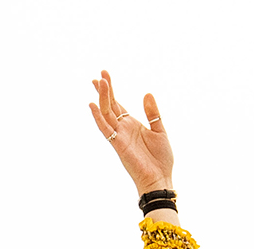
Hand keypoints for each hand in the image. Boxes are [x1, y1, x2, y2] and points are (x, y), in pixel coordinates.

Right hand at [88, 70, 174, 193]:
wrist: (160, 178)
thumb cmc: (160, 159)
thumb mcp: (159, 131)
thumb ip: (153, 113)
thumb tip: (147, 93)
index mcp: (131, 123)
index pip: (117, 103)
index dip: (110, 90)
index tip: (104, 75)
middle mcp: (122, 127)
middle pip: (109, 105)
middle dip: (104, 90)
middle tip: (99, 75)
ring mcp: (118, 135)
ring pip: (106, 113)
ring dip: (102, 98)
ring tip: (99, 82)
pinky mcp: (117, 144)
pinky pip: (105, 129)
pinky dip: (98, 117)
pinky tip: (93, 105)